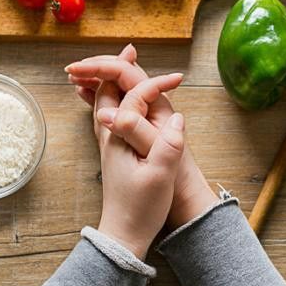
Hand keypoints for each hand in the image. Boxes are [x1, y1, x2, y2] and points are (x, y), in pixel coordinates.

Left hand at [88, 67, 185, 258]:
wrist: (122, 236)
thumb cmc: (139, 209)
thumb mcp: (159, 176)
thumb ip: (167, 145)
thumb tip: (178, 117)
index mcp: (119, 137)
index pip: (135, 97)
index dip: (157, 84)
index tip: (179, 78)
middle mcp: (109, 136)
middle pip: (107, 91)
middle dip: (117, 68)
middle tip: (129, 49)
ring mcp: (110, 144)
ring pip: (106, 103)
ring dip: (113, 82)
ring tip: (121, 66)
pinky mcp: (115, 153)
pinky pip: (110, 116)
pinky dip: (115, 101)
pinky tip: (122, 103)